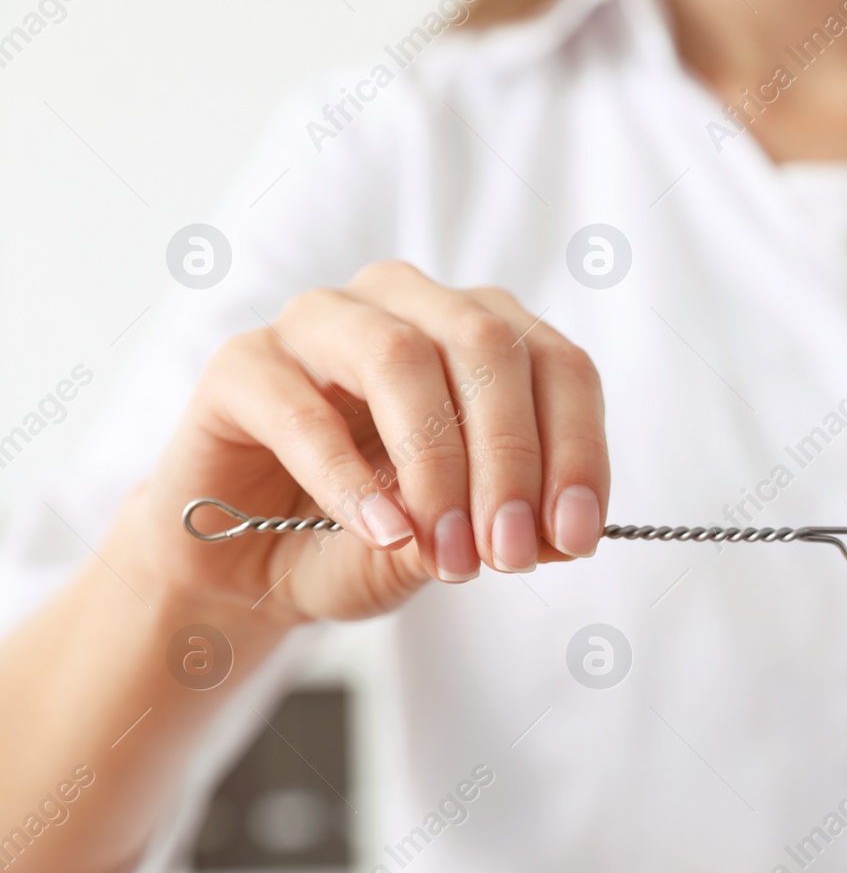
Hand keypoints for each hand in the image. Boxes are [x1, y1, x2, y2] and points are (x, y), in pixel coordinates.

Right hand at [126, 261, 608, 625]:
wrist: (251, 567)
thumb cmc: (366, 536)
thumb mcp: (454, 543)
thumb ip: (503, 526)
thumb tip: (561, 532)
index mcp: (480, 331)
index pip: (557, 366)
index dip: (578, 450)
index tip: (576, 536)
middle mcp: (408, 305)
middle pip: (486, 348)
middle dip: (509, 458)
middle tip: (509, 550)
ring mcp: (321, 322)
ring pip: (399, 359)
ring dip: (436, 464)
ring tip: (448, 550)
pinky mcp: (243, 362)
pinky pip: (302, 408)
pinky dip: (348, 478)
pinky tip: (380, 531)